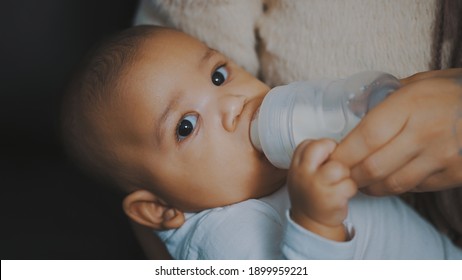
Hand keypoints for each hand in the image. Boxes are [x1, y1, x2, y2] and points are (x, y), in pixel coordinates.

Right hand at [288, 139, 356, 240]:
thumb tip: (338, 143)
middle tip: (336, 164)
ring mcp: (316, 186)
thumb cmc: (311, 193)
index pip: (309, 143)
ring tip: (339, 182)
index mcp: (296, 165)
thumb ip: (313, 158)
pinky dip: (350, 189)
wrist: (312, 222)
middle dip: (335, 152)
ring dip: (345, 174)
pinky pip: (350, 184)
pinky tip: (342, 194)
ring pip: (340, 167)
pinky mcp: (330, 199)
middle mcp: (303, 174)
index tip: (326, 156)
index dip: (323, 147)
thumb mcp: (302, 173)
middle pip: (323, 147)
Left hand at [332, 69, 461, 194]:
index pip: (365, 137)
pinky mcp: (455, 174)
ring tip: (361, 182)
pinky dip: (397, 187)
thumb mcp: (420, 82)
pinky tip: (389, 181)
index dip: (343, 154)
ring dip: (371, 187)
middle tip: (341, 175)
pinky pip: (416, 188)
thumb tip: (353, 109)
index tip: (330, 160)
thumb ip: (386, 96)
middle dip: (352, 176)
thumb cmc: (454, 91)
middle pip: (374, 167)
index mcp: (411, 105)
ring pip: (393, 184)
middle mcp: (425, 133)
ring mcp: (443, 156)